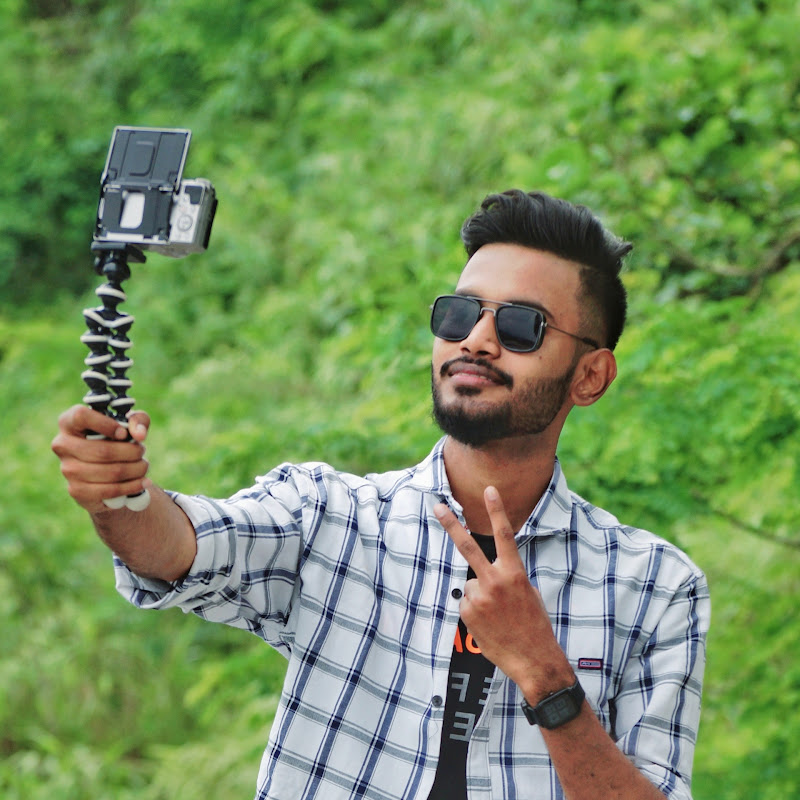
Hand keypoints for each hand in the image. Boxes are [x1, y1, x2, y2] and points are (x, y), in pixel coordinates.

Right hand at [52, 405, 150, 513]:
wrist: (108, 469)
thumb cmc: (118, 438)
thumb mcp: (129, 424)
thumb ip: (138, 420)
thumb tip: (139, 435)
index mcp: (69, 421)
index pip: (81, 416)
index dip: (106, 424)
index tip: (124, 433)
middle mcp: (62, 444)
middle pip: (102, 451)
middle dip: (131, 452)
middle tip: (142, 451)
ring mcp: (67, 469)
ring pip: (109, 472)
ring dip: (135, 469)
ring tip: (144, 466)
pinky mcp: (77, 490)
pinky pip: (109, 490)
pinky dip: (131, 486)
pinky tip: (143, 482)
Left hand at [434, 486, 573, 700]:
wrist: (534, 660)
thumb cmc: (535, 625)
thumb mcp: (529, 594)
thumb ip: (508, 577)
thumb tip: (486, 574)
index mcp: (515, 573)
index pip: (505, 535)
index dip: (496, 511)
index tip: (489, 490)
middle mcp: (495, 581)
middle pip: (468, 547)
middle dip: (452, 525)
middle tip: (438, 506)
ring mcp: (480, 598)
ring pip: (470, 584)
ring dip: (480, 595)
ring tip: (497, 615)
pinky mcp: (468, 613)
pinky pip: (467, 603)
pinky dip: (475, 611)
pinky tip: (490, 624)